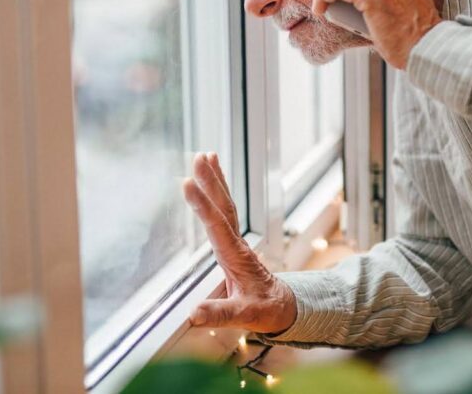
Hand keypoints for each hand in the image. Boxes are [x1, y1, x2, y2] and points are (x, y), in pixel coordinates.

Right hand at [182, 152, 296, 333]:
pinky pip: (225, 211)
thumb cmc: (267, 310)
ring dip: (216, 180)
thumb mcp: (245, 316)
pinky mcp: (233, 242)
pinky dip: (218, 193)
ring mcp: (236, 240)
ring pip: (226, 204)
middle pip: (223, 206)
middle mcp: (236, 243)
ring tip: (206, 156)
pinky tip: (212, 181)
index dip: (202, 204)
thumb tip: (194, 313)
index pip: (216, 225)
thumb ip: (220, 314)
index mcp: (236, 256)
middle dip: (211, 181)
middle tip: (198, 157)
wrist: (284, 308)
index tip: (187, 184)